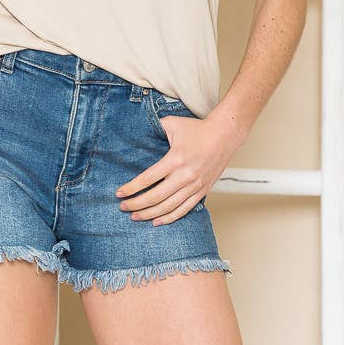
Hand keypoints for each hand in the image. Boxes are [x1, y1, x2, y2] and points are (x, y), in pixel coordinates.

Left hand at [115, 115, 237, 225]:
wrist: (224, 135)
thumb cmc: (197, 129)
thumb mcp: (172, 123)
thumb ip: (154, 128)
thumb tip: (136, 131)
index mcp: (175, 159)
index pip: (148, 179)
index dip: (132, 188)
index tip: (119, 193)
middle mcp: (185, 175)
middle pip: (156, 197)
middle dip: (137, 204)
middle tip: (123, 207)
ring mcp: (195, 186)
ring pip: (169, 207)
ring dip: (150, 214)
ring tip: (135, 216)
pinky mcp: (203, 191)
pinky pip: (184, 210)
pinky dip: (170, 218)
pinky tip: (157, 221)